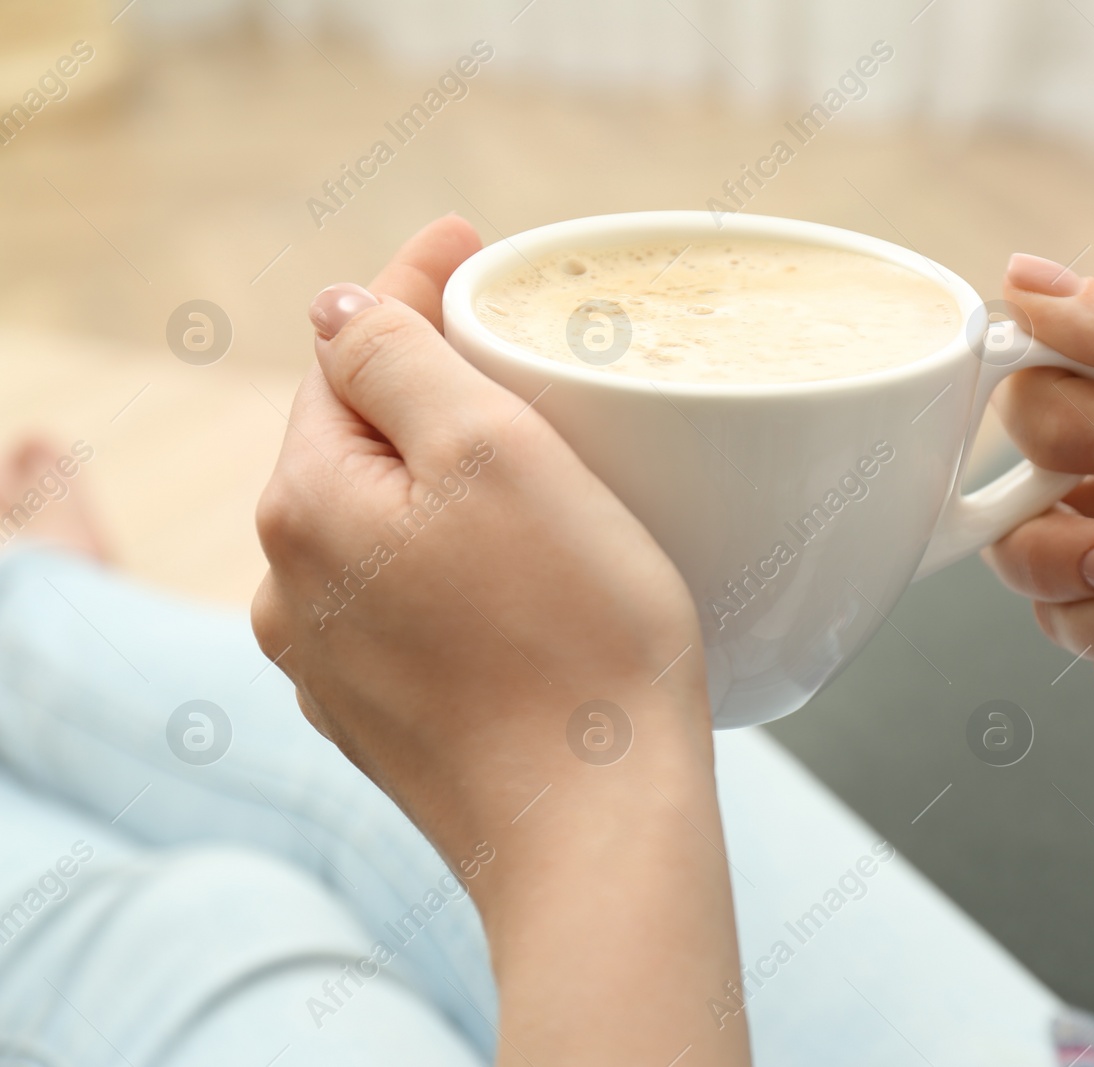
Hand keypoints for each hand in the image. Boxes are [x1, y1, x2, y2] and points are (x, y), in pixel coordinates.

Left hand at [251, 216, 748, 1064]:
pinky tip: (518, 579)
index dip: (410, 285)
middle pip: (357, 440)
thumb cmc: (573, 638)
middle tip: (516, 350)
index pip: (345, 352)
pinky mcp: (385, 719)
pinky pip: (407, 602)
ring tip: (531, 468)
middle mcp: (289, 589)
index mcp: (306, 505)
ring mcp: (332, 664)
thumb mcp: (491, 454)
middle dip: (426, 385)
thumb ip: (397, 357)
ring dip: (440, 482)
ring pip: (381, 526)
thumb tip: (336, 307)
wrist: (596, 830)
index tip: (468, 243)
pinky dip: (452, 566)